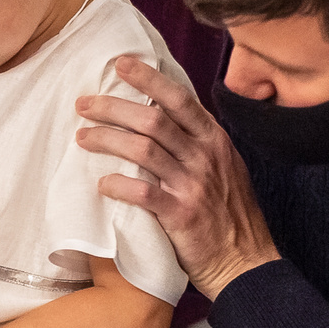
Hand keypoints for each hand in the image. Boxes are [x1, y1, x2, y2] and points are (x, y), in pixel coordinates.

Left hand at [74, 57, 279, 297]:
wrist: (246, 263)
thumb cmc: (229, 217)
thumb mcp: (223, 168)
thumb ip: (196, 143)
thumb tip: (161, 116)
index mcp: (214, 140)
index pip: (179, 98)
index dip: (148, 78)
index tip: (120, 64)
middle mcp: (205, 156)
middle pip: (153, 119)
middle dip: (113, 107)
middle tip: (84, 104)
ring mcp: (193, 185)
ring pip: (143, 149)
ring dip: (108, 139)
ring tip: (82, 137)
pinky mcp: (181, 215)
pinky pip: (143, 193)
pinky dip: (119, 185)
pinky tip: (101, 183)